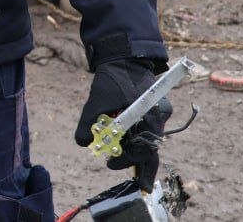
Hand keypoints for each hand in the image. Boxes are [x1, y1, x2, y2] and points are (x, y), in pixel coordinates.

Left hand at [75, 58, 169, 189]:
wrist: (123, 55)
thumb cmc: (111, 77)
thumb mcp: (95, 101)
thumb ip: (87, 124)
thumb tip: (83, 145)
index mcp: (150, 116)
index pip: (144, 149)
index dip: (126, 160)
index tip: (109, 162)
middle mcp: (159, 116)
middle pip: (153, 149)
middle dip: (145, 168)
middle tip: (143, 187)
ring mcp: (159, 112)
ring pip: (150, 139)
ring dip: (136, 150)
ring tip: (126, 162)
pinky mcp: (154, 108)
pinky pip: (147, 128)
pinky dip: (136, 136)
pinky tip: (125, 140)